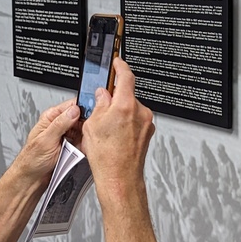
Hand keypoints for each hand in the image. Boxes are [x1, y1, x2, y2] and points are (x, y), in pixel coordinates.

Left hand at [9, 99, 81, 189]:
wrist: (31, 179)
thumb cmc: (31, 160)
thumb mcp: (46, 140)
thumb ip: (60, 123)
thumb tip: (74, 110)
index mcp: (51, 117)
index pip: (71, 105)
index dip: (83, 107)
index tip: (92, 113)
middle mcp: (58, 125)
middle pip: (80, 117)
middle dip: (86, 124)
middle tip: (90, 131)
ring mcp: (65, 136)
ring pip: (83, 131)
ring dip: (86, 136)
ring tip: (84, 143)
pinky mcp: (70, 147)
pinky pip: (82, 143)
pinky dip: (85, 146)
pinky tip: (83, 150)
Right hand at [82, 58, 154, 201]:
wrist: (120, 178)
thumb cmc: (107, 157)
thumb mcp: (92, 124)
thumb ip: (99, 104)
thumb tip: (102, 94)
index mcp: (125, 106)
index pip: (126, 76)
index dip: (120, 66)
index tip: (116, 62)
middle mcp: (140, 112)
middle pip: (126, 94)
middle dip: (113, 98)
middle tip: (100, 106)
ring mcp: (146, 123)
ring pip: (130, 109)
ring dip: (119, 112)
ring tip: (106, 129)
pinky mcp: (147, 133)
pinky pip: (135, 121)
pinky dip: (125, 123)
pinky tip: (114, 136)